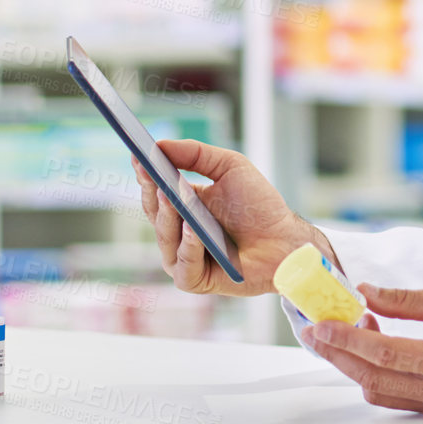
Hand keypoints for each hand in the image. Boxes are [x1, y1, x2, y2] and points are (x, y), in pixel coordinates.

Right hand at [134, 139, 335, 297]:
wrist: (284, 240)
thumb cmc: (259, 205)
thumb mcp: (230, 168)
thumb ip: (196, 154)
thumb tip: (159, 144)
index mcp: (181, 208)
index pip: (155, 190)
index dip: (145, 173)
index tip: (138, 154)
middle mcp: (177, 234)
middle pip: (154, 213)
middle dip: (152, 191)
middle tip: (150, 172)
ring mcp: (182, 258)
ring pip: (165, 237)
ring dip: (168, 217)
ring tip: (170, 195)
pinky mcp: (194, 280)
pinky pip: (183, 264)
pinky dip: (188, 246)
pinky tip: (195, 230)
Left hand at [304, 285, 422, 414]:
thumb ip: (408, 300)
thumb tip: (366, 293)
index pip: (384, 353)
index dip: (348, 339)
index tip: (320, 326)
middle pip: (371, 377)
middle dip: (336, 353)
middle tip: (312, 331)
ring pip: (376, 390)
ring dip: (352, 363)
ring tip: (344, 331)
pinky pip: (390, 395)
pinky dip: (371, 373)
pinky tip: (371, 345)